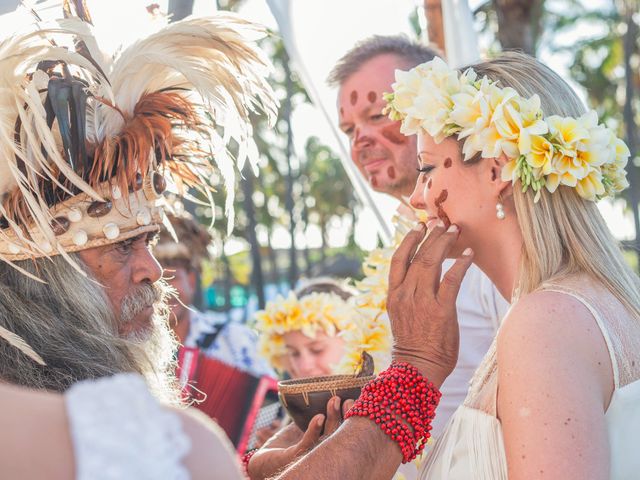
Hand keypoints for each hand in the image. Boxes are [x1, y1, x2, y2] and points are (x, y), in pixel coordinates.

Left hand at [247, 396, 353, 478]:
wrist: (261, 463)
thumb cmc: (280, 448)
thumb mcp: (297, 429)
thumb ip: (307, 418)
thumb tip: (318, 397)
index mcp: (321, 445)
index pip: (339, 431)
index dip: (346, 416)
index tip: (350, 400)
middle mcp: (319, 454)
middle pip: (338, 435)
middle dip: (344, 416)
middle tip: (347, 399)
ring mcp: (308, 457)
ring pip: (326, 438)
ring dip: (332, 418)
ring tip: (334, 401)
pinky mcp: (294, 457)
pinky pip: (307, 443)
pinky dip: (314, 429)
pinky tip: (319, 417)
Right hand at [387, 220, 473, 387]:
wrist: (416, 369)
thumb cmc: (413, 342)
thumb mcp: (402, 314)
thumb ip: (409, 293)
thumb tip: (423, 275)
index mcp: (394, 294)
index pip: (398, 259)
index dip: (409, 240)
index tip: (419, 227)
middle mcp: (405, 294)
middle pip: (418, 256)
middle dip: (431, 236)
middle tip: (442, 223)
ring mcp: (422, 301)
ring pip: (432, 262)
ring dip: (444, 243)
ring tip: (454, 230)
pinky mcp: (441, 310)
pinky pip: (452, 280)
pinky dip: (461, 264)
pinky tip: (468, 253)